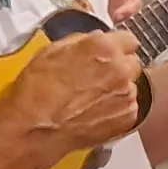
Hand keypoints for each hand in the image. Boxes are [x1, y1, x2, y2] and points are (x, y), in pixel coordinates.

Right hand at [0, 28, 149, 155]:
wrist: (35, 128)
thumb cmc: (38, 92)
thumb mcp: (52, 51)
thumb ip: (82, 41)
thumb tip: (95, 39)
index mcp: (103, 48)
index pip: (129, 39)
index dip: (117, 46)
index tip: (111, 52)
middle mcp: (119, 70)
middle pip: (132, 63)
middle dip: (118, 67)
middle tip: (97, 77)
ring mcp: (125, 95)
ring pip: (130, 86)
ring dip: (116, 89)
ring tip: (90, 98)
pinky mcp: (126, 118)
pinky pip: (128, 107)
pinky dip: (116, 109)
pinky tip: (94, 111)